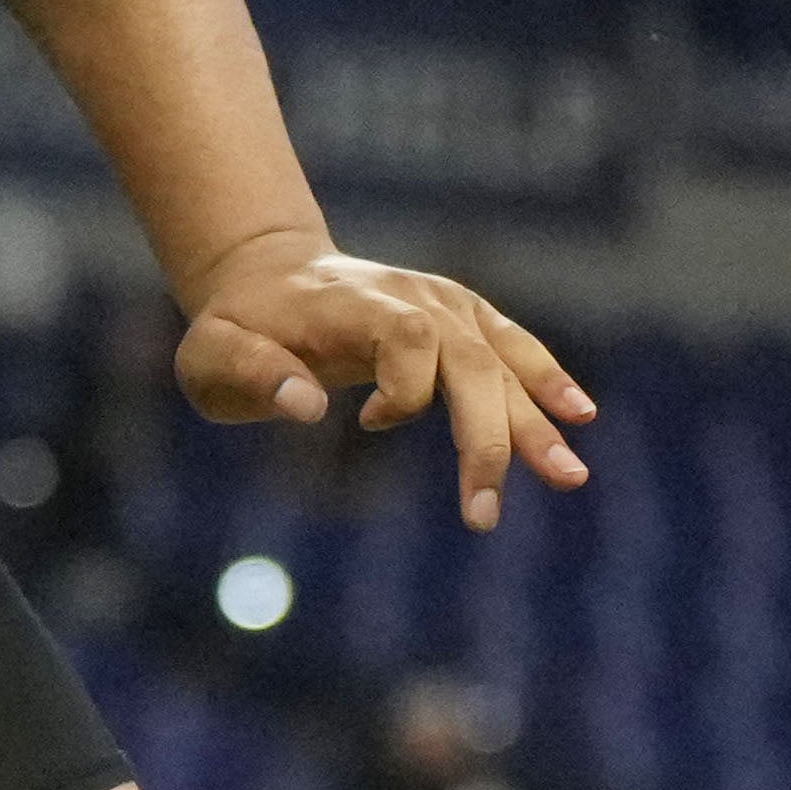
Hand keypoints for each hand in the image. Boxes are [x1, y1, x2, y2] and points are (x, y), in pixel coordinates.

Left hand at [173, 230, 597, 530]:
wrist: (266, 276)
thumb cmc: (235, 329)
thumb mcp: (211, 353)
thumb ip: (253, 375)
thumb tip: (308, 407)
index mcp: (354, 303)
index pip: (411, 335)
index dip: (405, 387)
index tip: (367, 422)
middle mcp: (413, 296)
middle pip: (470, 359)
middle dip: (486, 437)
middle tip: (484, 513)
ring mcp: (444, 303)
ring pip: (502, 360)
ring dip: (535, 420)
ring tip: (569, 476)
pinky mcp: (462, 318)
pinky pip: (513, 347)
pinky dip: (546, 380)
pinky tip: (579, 417)